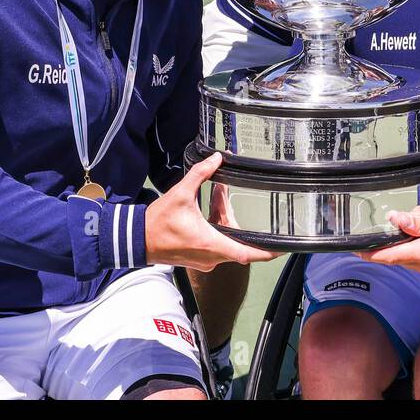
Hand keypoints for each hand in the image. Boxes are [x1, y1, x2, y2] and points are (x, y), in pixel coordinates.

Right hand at [145, 152, 276, 270]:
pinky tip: (210, 208)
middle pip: (238, 241)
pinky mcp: (198, 258)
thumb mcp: (180, 194)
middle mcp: (211, 256)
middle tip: (235, 202)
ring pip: (227, 241)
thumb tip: (216, 159)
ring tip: (218, 197)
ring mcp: (204, 260)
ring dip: (226, 221)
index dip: (267, 252)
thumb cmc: (157, 223)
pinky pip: (216, 244)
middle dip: (239, 220)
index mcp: (211, 243)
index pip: (247, 253)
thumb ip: (200, 174)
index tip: (283, 249)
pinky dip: (217, 227)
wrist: (136, 239)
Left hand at [358, 204, 419, 278]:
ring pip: (409, 253)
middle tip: (415, 216)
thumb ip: (418, 223)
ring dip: (411, 238)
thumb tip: (394, 220)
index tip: (353, 249)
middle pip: (397, 253)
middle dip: (398, 235)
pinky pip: (419, 256)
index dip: (368, 253)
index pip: (387, 257)